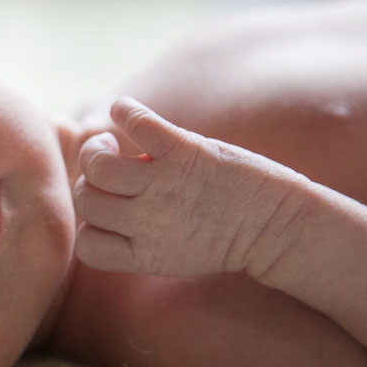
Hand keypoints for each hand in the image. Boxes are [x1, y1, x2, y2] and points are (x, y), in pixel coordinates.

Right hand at [73, 97, 301, 276]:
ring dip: (96, 149)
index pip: (86, 244)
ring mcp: (165, 187)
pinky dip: (126, 111)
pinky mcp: (186, 154)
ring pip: (97, 167)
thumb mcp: (172, 254)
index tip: (111, 212)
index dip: (90, 225)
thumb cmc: (228, 238)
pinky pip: (138, 124)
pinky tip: (127, 111)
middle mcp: (149, 224)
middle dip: (89, 182)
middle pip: (86, 201)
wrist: (280, 228)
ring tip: (112, 143)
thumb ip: (137, 236)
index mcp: (144, 256)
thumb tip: (105, 202)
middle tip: (110, 167)